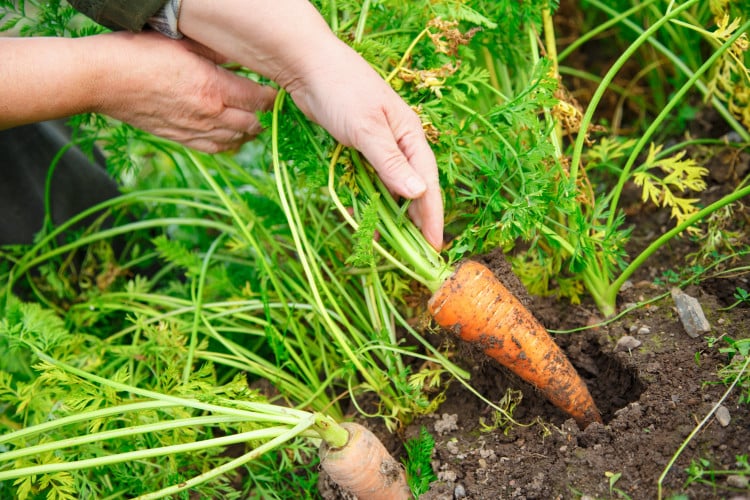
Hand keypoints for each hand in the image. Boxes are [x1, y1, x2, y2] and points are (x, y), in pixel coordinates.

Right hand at [92, 32, 275, 152]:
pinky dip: (228, 144)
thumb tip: (240, 55)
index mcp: (213, 87)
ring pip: (235, 140)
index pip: (258, 99)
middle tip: (266, 106)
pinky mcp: (179, 138)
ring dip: (248, 132)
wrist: (102, 79)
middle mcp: (209, 114)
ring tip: (253, 122)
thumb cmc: (139, 53)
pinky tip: (232, 138)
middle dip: (263, 115)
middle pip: (252, 123)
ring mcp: (194, 129)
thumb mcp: (184, 42)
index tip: (274, 90)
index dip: (270, 96)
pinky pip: (213, 148)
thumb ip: (217, 52)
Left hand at [178, 0, 443, 248]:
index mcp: (410, 135)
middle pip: (413, 188)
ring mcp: (379, 145)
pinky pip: (369, 181)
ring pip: (391, 187)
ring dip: (392, 214)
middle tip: (417, 253)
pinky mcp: (358, 147)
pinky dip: (369, 200)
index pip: (427, 182)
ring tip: (392, 244)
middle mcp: (399, 142)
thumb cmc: (342, 90)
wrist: (307, 66)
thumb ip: (391, 163)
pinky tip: (364, 217)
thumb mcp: (367, 129)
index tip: (434, 245)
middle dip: (416, 220)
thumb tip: (417, 194)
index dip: (432, 215)